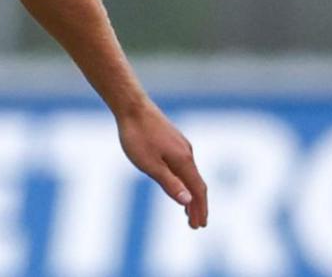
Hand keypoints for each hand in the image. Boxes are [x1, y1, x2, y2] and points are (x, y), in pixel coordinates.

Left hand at [117, 103, 207, 228]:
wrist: (131, 106)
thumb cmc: (137, 136)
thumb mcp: (150, 165)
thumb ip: (169, 183)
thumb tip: (188, 201)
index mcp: (183, 161)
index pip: (197, 191)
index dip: (200, 209)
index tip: (198, 226)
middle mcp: (187, 153)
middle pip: (197, 184)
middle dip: (198, 205)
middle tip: (196, 224)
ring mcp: (181, 145)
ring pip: (191, 173)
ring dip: (191, 192)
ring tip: (188, 208)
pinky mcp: (172, 139)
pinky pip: (184, 164)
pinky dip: (184, 178)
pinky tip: (177, 180)